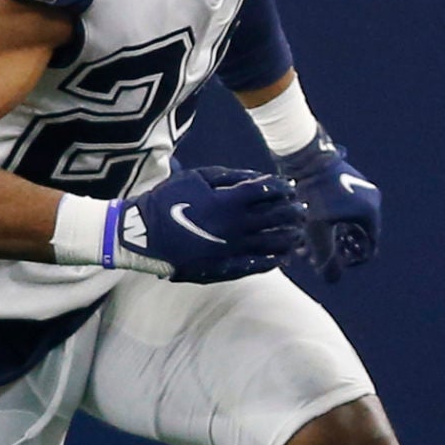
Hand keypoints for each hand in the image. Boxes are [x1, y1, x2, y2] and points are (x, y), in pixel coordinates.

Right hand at [110, 166, 303, 282]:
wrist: (142, 234)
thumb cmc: (168, 200)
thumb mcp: (198, 177)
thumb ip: (232, 177)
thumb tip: (261, 179)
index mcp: (229, 200)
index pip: (269, 192)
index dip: (283, 189)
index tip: (290, 188)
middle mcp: (235, 226)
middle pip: (276, 218)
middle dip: (293, 212)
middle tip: (302, 210)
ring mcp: (231, 249)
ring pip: (272, 244)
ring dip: (289, 238)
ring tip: (298, 234)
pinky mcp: (224, 267)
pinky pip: (255, 266)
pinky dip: (272, 262)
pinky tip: (282, 258)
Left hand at [274, 129, 381, 281]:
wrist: (306, 159)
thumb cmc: (312, 195)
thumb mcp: (316, 231)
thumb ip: (326, 257)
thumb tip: (332, 279)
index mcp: (370, 213)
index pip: (369, 248)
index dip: (350, 261)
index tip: (331, 262)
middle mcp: (373, 200)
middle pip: (360, 236)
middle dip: (340, 248)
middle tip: (318, 254)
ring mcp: (363, 189)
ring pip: (352, 221)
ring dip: (335, 234)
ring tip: (311, 240)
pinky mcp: (352, 181)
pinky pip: (348, 207)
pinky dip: (335, 218)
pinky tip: (314, 222)